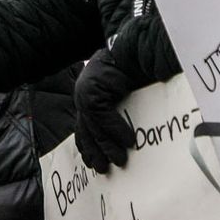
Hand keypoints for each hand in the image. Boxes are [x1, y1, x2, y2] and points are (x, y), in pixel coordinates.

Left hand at [74, 49, 135, 173]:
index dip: (87, 145)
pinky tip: (129, 141)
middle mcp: (84, 94)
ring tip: (120, 160)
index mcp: (89, 96)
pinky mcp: (92, 88)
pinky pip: (102, 115)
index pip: (84, 126)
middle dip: (94, 151)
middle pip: (86, 129)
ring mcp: (85, 90)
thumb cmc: (135, 72)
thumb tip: (124, 141)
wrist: (135, 50)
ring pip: (94, 126)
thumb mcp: (123, 97)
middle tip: (104, 169)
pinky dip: (116, 129)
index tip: (92, 162)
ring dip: (108, 145)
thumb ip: (116, 115)